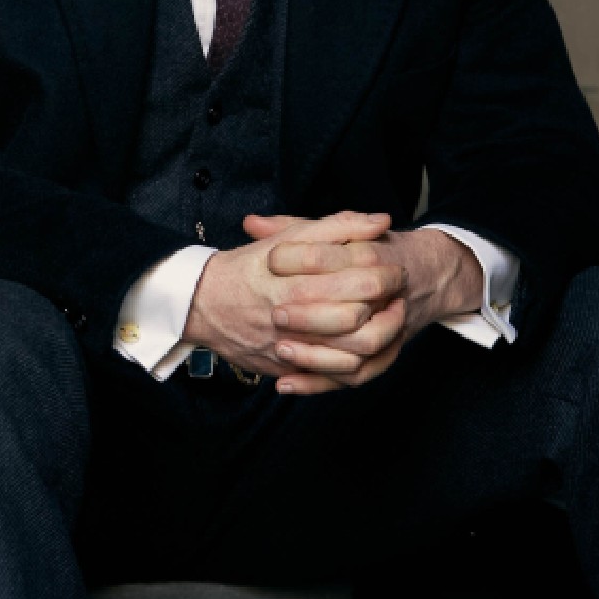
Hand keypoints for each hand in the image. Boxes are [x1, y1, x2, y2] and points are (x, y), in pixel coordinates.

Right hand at [181, 211, 403, 393]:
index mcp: (293, 280)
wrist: (201, 303)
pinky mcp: (282, 367)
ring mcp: (285, 346)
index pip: (357, 282)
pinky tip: (364, 350)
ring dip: (376, 340)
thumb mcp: (289, 238)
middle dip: (386, 310)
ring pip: (347, 356)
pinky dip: (352, 365)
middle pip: (355, 321)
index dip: (385, 277)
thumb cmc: (251, 266)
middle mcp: (289, 316)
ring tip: (387, 324)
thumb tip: (380, 221)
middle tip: (397, 297)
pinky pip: (327, 377)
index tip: (396, 270)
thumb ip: (336, 226)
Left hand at [248, 214, 483, 393]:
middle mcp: (386, 294)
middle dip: (312, 316)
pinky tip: (285, 383)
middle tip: (275, 314)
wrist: (421, 275)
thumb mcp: (331, 233)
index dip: (304, 259)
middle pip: (354, 312)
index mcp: (373, 255)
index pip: (340, 258)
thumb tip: (251, 224)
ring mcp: (390, 328)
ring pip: (360, 350)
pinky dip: (319, 383)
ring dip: (318, 355)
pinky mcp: (383, 355)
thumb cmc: (364, 251)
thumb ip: (293, 229)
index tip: (271, 261)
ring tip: (280, 349)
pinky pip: (355, 377)